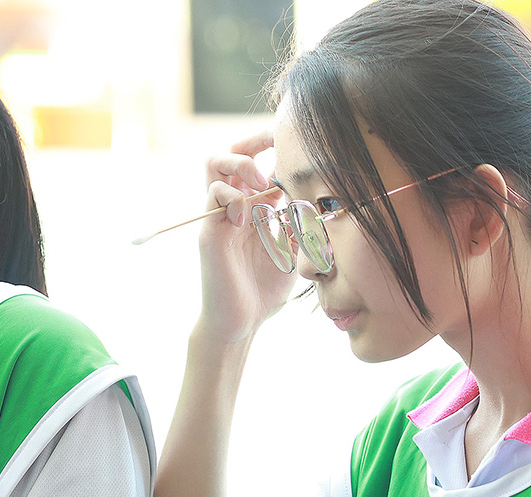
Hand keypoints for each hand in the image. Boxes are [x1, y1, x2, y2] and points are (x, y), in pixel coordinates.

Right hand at [196, 130, 298, 342]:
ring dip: (240, 164)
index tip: (293, 142)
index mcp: (255, 207)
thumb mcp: (293, 250)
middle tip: (273, 146)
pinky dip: (232, 197)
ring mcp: (219, 216)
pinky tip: (247, 218)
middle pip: (231, 152)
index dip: (271, 146)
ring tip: (261, 182)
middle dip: (252, 142)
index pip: (257, 162)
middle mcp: (234, 206)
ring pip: (214, 164)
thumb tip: (321, 200)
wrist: (242, 321)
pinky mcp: (209, 232)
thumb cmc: (266, 288)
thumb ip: (301, 223)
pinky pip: (213, 195)